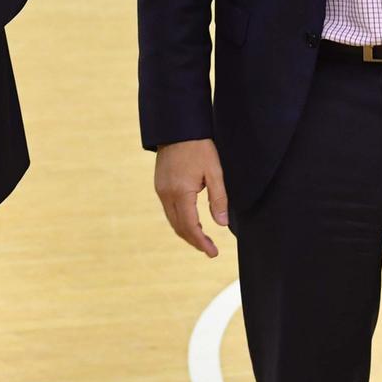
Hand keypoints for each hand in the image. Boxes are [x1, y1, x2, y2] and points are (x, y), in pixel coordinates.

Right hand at [155, 139, 227, 257]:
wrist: (177, 128)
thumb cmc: (199, 147)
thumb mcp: (214, 172)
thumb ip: (218, 198)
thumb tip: (221, 224)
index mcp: (181, 192)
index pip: (190, 226)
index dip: (201, 242)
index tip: (213, 253)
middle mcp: (167, 194)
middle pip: (179, 227)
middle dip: (194, 241)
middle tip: (209, 250)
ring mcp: (161, 190)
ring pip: (172, 220)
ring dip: (186, 232)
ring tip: (202, 239)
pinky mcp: (160, 185)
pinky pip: (169, 210)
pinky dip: (180, 220)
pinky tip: (191, 220)